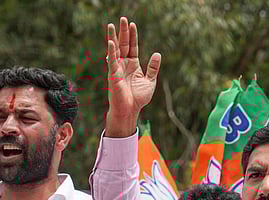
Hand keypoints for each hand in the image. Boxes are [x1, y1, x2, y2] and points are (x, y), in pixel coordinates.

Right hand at [104, 17, 161, 136]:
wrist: (130, 110)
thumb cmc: (138, 99)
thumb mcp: (150, 81)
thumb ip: (153, 68)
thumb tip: (158, 53)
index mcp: (133, 65)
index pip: (132, 46)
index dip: (132, 36)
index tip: (132, 24)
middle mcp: (124, 64)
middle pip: (123, 44)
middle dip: (123, 32)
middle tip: (123, 19)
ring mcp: (117, 69)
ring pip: (115, 50)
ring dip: (113, 37)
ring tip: (112, 25)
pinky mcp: (113, 75)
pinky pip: (112, 61)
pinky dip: (111, 52)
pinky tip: (111, 42)